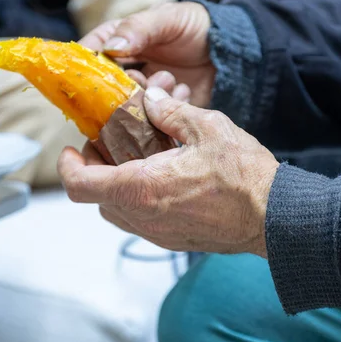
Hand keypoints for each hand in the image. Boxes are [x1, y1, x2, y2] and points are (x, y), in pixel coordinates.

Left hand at [58, 87, 279, 256]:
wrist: (274, 217)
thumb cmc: (244, 177)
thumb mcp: (207, 128)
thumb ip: (171, 113)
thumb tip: (151, 102)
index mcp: (142, 187)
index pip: (80, 184)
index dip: (67, 165)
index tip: (70, 149)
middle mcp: (143, 217)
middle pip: (96, 198)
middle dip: (94, 170)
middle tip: (108, 145)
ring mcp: (157, 233)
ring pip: (116, 212)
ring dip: (114, 186)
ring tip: (134, 159)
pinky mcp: (172, 240)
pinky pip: (140, 221)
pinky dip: (136, 199)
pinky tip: (159, 178)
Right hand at [79, 2, 214, 107]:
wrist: (225, 49)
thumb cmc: (193, 26)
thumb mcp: (166, 20)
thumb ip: (139, 30)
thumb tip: (112, 47)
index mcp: (118, 42)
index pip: (89, 56)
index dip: (84, 69)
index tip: (84, 81)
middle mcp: (126, 70)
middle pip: (106, 88)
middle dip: (122, 89)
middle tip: (140, 81)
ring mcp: (143, 92)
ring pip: (131, 106)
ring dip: (150, 96)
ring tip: (169, 78)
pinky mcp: (161, 111)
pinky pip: (156, 118)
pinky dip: (169, 106)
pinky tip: (183, 88)